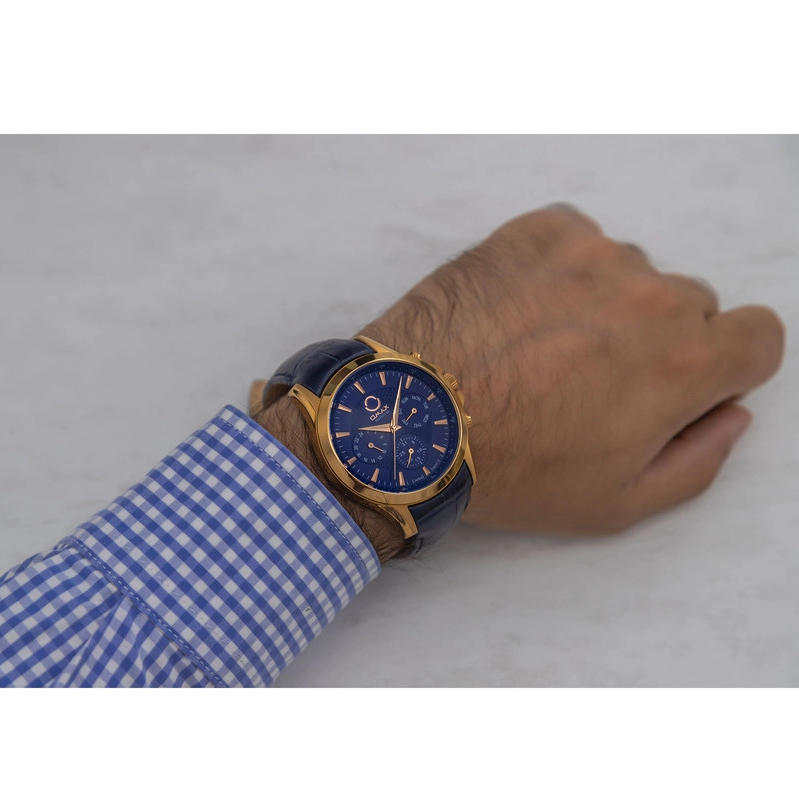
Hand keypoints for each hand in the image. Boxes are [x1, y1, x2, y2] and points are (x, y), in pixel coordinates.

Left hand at [357, 205, 784, 535]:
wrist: (410, 418)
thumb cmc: (512, 471)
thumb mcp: (616, 504)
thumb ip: (697, 461)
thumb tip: (732, 415)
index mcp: (684, 362)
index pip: (760, 337)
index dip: (726, 365)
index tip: (680, 384)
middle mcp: (651, 294)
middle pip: (690, 306)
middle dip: (656, 341)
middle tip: (588, 378)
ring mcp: (592, 253)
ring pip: (629, 274)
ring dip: (603, 304)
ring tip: (539, 347)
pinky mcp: (538, 231)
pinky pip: (578, 242)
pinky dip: (560, 271)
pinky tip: (518, 311)